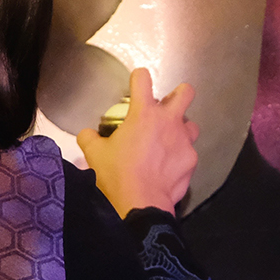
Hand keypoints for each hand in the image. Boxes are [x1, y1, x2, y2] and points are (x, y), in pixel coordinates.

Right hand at [77, 67, 200, 216]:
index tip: (137, 82)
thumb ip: (89, 138)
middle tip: (168, 105)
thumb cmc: (117, 174)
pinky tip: (169, 166)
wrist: (141, 203)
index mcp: (143, 114)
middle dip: (179, 94)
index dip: (139, 77)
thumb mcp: (94, 154)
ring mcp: (184, 141)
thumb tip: (87, 134)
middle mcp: (168, 122)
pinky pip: (188, 152)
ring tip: (169, 140)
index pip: (143, 79)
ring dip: (181, 128)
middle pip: (185, 93)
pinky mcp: (191, 160)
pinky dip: (180, 156)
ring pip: (191, 124)